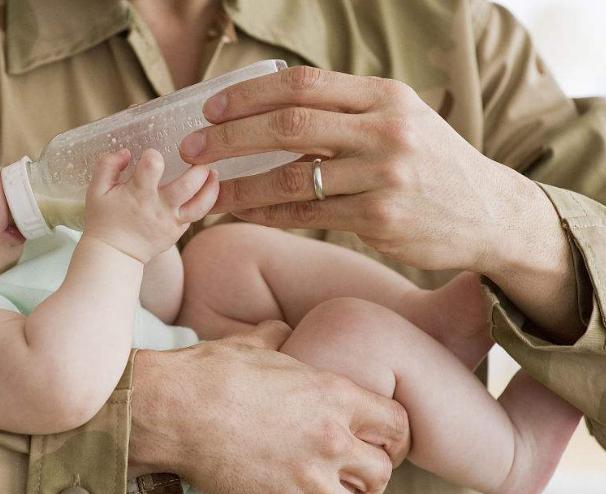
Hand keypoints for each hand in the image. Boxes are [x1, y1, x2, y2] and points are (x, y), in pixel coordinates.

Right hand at [84, 149, 218, 262]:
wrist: (114, 254)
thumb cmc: (104, 220)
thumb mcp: (96, 190)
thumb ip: (108, 165)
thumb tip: (126, 152)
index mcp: (138, 194)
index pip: (153, 166)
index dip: (153, 155)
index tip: (150, 155)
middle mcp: (159, 208)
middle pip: (188, 185)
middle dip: (198, 167)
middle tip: (200, 157)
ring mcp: (171, 222)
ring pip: (201, 204)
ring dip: (211, 186)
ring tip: (212, 172)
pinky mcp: (178, 231)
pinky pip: (198, 215)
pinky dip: (206, 201)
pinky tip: (207, 188)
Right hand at [129, 320, 409, 493]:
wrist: (176, 406)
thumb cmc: (211, 371)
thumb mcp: (252, 345)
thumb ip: (276, 337)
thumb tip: (280, 328)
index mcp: (332, 395)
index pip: (396, 424)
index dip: (395, 440)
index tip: (382, 447)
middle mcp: (330, 439)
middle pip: (384, 474)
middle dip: (372, 483)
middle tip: (352, 483)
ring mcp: (306, 477)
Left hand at [179, 65, 550, 272]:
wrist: (488, 212)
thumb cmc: (431, 162)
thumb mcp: (398, 118)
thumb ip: (344, 111)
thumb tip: (268, 109)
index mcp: (384, 96)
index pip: (302, 84)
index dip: (248, 95)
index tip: (210, 108)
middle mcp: (385, 131)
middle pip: (289, 125)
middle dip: (230, 136)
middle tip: (193, 148)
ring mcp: (384, 177)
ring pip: (292, 178)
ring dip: (240, 186)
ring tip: (207, 190)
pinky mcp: (380, 220)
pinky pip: (308, 216)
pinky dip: (268, 215)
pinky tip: (243, 213)